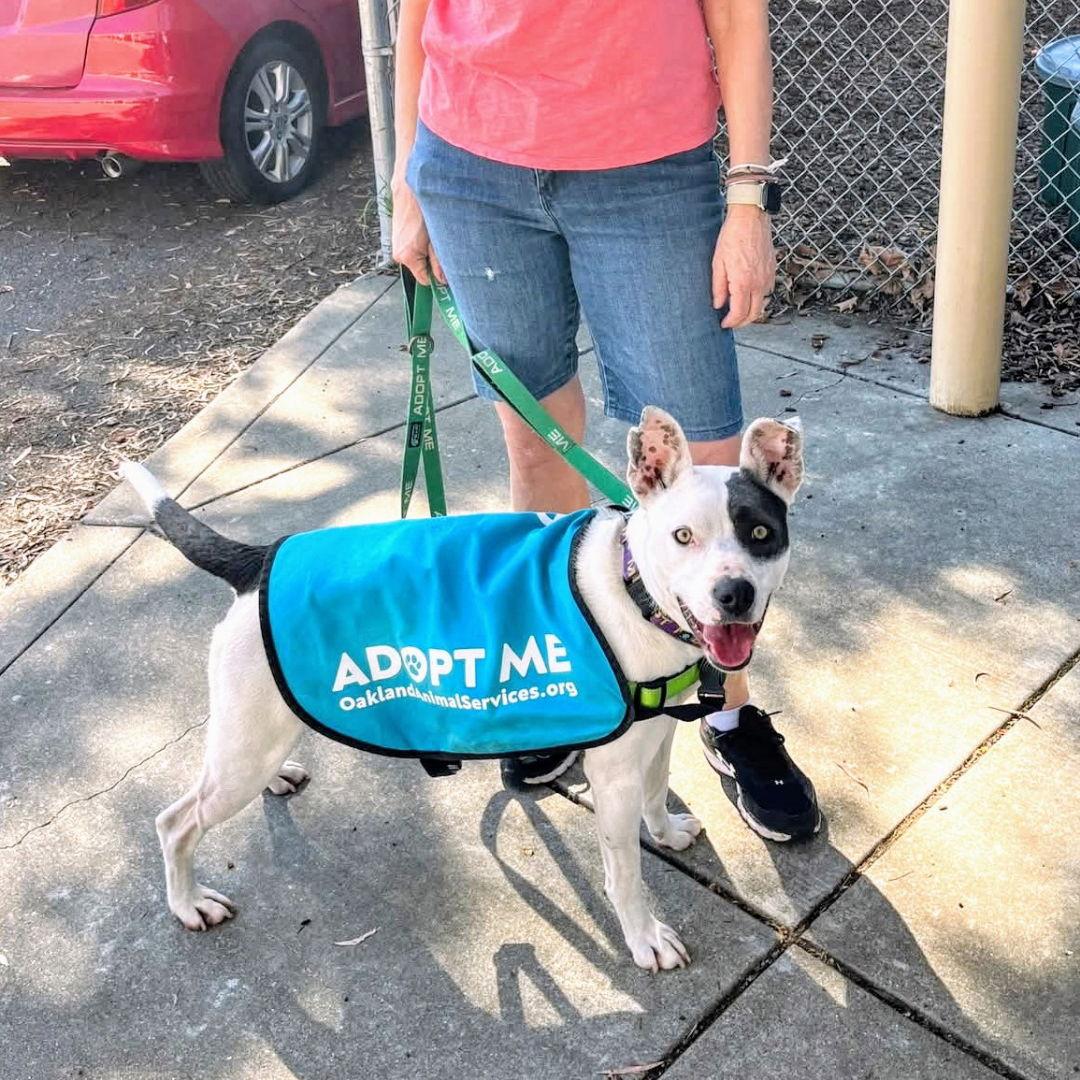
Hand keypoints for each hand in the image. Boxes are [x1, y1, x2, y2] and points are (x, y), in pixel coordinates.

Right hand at [391, 173, 444, 285]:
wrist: (410, 184)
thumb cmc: (424, 208)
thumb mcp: (437, 238)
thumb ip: (440, 261)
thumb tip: (443, 279)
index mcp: (408, 256)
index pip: (424, 280)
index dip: (436, 276)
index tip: (446, 270)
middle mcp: (399, 253)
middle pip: (420, 268)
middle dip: (432, 261)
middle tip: (441, 245)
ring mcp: (396, 244)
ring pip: (417, 256)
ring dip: (426, 250)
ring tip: (432, 233)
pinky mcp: (396, 235)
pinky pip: (412, 246)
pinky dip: (420, 242)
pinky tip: (425, 228)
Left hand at [711, 205, 775, 328]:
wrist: (750, 218)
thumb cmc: (732, 237)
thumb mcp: (718, 263)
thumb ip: (718, 287)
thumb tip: (718, 305)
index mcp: (743, 283)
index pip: (739, 313)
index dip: (731, 323)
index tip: (724, 324)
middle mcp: (758, 283)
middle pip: (754, 314)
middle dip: (742, 322)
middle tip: (731, 322)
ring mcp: (768, 277)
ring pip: (762, 303)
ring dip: (751, 310)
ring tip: (738, 308)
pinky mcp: (772, 270)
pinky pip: (767, 291)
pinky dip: (758, 297)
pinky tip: (748, 293)